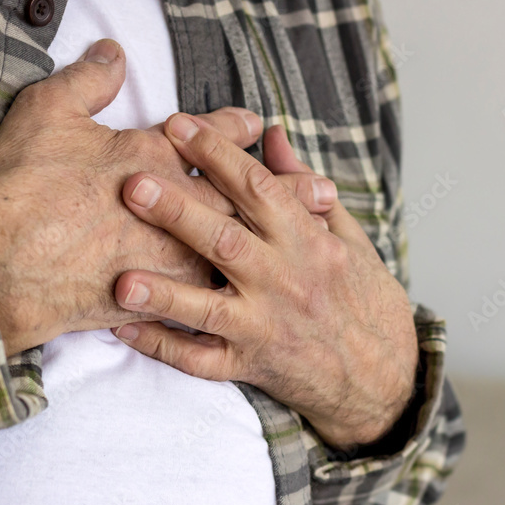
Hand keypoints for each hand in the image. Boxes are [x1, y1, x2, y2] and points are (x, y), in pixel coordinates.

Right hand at [0, 39, 335, 355]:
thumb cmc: (23, 188)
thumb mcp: (46, 115)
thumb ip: (87, 82)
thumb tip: (113, 52)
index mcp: (155, 159)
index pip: (210, 139)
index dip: (233, 129)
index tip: (258, 122)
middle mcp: (178, 211)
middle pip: (245, 198)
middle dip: (287, 192)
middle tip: (325, 188)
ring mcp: (172, 258)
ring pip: (240, 250)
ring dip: (278, 244)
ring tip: (311, 241)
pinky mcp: (157, 299)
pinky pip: (205, 300)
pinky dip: (234, 297)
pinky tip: (258, 297)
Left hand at [112, 115, 418, 448]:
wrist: (384, 379)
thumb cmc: (365, 301)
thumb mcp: (349, 237)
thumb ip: (305, 185)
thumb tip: (272, 135)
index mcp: (311, 243)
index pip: (260, 189)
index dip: (218, 154)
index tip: (178, 125)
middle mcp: (286, 281)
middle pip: (226, 241)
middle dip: (178, 212)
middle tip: (133, 184)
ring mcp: (266, 327)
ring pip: (208, 308)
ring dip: (164, 292)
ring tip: (121, 280)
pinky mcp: (252, 366)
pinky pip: (201, 361)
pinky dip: (163, 347)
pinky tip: (124, 330)